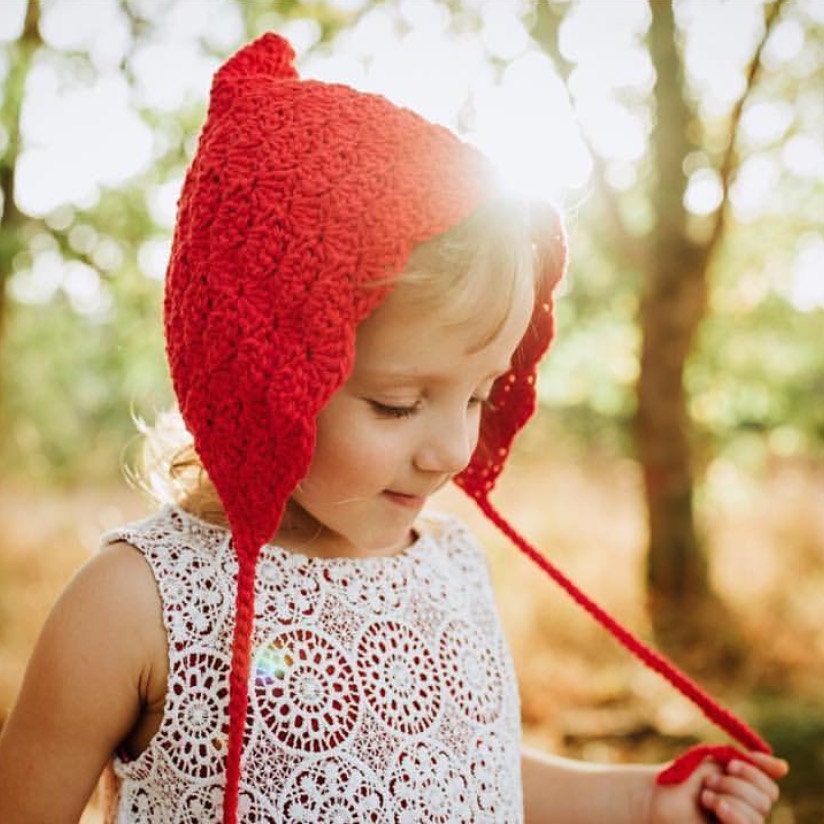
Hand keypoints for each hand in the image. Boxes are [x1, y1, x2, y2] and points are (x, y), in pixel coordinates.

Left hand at [649, 751, 787, 823]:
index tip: (730, 765)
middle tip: (708, 781)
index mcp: (748, 793)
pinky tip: (716, 808)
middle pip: (766, 800)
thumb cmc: (685, 777)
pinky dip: (733, 814)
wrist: (658, 795)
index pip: (770, 787)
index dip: (754, 774)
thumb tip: (785, 768)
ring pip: (757, 815)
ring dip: (729, 798)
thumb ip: (749, 763)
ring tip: (705, 796)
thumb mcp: (718, 762)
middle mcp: (749, 813)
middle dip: (735, 785)